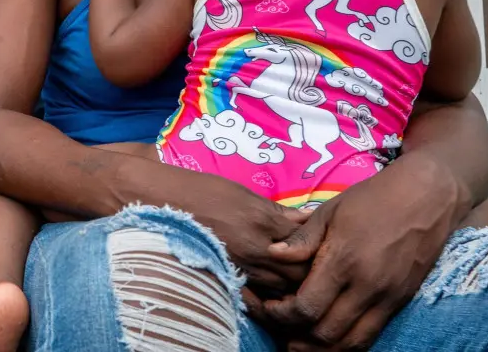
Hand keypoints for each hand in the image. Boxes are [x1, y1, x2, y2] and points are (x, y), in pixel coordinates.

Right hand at [178, 172, 312, 296]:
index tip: (322, 239)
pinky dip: (270, 296)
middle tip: (317, 261)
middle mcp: (257, 248)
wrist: (165, 202)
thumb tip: (307, 217)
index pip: (307, 239)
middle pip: (301, 270)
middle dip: (313, 267)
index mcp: (263, 220)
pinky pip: (259, 296)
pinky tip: (274, 290)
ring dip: (294, 284)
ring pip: (284, 287)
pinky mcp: (228, 276)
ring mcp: (242, 266)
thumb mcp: (243, 192)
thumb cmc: (203, 191)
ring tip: (298, 276)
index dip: (320, 241)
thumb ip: (277, 210)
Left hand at [261, 157, 459, 348]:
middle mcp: (367, 287)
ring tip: (300, 341)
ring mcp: (388, 299)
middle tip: (280, 325)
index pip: (306, 307)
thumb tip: (272, 254)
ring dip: (322, 348)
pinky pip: (371, 335)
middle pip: (327, 334)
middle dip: (297, 335)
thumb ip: (301, 240)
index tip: (269, 307)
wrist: (426, 198)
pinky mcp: (401, 302)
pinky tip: (330, 335)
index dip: (281, 315)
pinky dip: (348, 343)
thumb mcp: (330, 211)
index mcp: (343, 262)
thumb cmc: (371, 199)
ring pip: (352, 343)